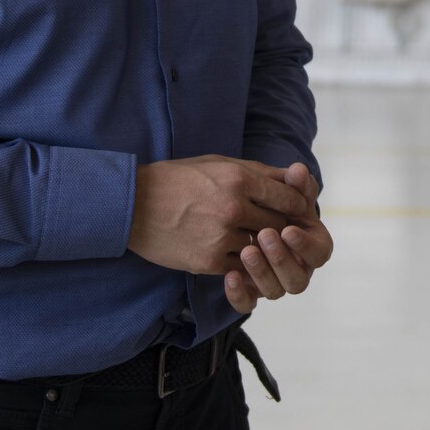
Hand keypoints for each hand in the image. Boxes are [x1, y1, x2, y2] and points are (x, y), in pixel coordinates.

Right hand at [130, 155, 316, 277]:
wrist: (132, 205)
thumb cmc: (178, 178)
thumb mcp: (219, 163)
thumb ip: (258, 171)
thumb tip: (294, 176)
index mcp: (239, 179)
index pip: (288, 197)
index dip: (297, 205)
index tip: (296, 209)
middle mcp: (234, 207)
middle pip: (279, 224)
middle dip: (282, 226)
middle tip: (283, 228)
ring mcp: (221, 236)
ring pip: (261, 247)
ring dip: (261, 246)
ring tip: (255, 239)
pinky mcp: (208, 261)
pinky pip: (240, 266)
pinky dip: (241, 261)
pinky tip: (235, 252)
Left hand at [223, 162, 334, 314]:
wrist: (235, 210)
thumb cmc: (269, 199)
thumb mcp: (281, 189)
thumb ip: (293, 182)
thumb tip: (297, 169)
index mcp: (312, 246)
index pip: (320, 253)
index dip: (306, 245)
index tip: (289, 229)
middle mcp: (296, 268)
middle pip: (298, 280)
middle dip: (282, 259)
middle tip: (264, 236)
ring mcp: (273, 282)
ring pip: (275, 292)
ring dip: (262, 273)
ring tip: (246, 250)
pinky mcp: (250, 291)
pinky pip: (247, 304)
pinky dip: (240, 294)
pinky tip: (229, 276)